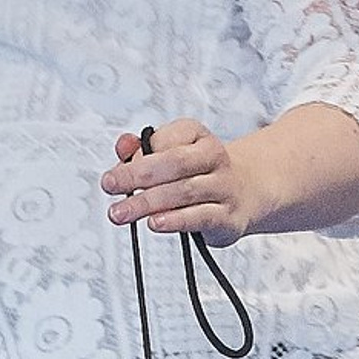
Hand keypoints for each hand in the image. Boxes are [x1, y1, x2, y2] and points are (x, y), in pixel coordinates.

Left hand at [102, 121, 254, 247]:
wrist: (248, 190)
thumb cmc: (202, 172)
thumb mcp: (174, 152)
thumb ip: (143, 149)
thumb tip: (122, 146)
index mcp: (197, 135)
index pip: (164, 140)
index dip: (137, 155)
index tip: (115, 171)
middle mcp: (214, 157)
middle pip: (172, 164)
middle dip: (137, 175)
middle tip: (110, 186)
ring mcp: (223, 188)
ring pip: (183, 192)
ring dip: (148, 202)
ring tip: (122, 212)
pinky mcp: (228, 218)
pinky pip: (200, 218)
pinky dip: (175, 221)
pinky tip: (155, 223)